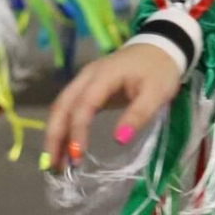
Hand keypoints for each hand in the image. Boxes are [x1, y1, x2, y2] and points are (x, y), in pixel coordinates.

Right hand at [43, 44, 180, 171]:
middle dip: (54, 137)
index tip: (77, 157)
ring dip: (55, 135)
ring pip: (61, 108)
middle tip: (53, 167)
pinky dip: (63, 129)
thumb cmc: (160, 69)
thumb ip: (138, 114)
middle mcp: (87, 76)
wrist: (161, 47)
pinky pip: (69, 108)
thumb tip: (119, 140)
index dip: (77, 131)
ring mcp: (84, 81)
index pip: (83, 104)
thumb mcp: (157, 92)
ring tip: (56, 165)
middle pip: (62, 106)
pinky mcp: (87, 88)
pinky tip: (65, 149)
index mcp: (104, 74)